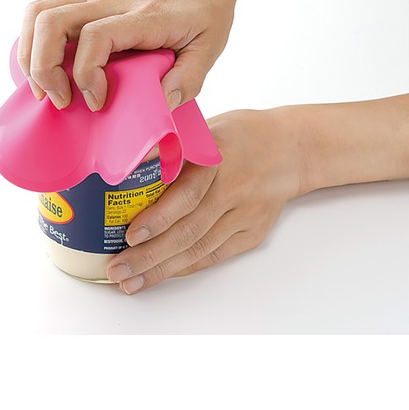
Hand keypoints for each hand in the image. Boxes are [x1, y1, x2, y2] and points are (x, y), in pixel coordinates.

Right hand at [17, 0, 233, 111]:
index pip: (96, 36)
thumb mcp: (209, 49)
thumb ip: (187, 80)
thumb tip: (158, 106)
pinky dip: (31, 42)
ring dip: (30, 55)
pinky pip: (42, 11)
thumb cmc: (204, 15)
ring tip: (43, 88)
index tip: (97, 102)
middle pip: (52, 21)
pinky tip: (44, 67)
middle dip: (44, 68)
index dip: (86, 74)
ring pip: (38, 12)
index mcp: (145, 14)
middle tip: (59, 101)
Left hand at [107, 108, 303, 293]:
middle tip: (117, 270)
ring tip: (131, 282)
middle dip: (149, 255)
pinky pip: (214, 256)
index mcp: (218, 157)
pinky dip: (185, 267)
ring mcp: (246, 215)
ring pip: (199, 250)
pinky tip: (160, 275)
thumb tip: (124, 163)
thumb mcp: (205, 128)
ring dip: (162, 269)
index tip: (129, 235)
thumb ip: (172, 147)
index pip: (186, 194)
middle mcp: (234, 189)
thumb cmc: (239, 135)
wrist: (291, 149)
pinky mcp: (252, 233)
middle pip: (189, 231)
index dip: (158, 218)